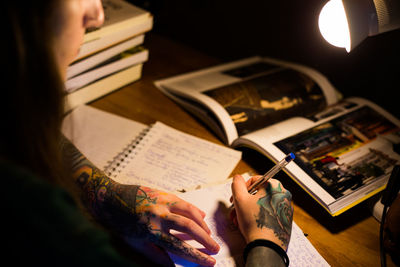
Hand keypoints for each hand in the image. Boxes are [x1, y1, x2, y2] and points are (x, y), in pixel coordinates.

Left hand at [61, 138, 219, 264]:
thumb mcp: (135, 243)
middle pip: (188, 227)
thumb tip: (171, 266)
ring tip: (209, 234)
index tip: (210, 262)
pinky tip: (201, 216)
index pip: (179, 246)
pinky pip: (183, 202)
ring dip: (202, 223)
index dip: (196, 255)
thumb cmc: (121, 223)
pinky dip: (194, 210)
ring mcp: (162, 202)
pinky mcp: (163, 193)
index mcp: (151, 231)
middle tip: (215, 248)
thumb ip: (155, 254)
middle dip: (205, 238)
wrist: (110, 198)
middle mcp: (158, 216)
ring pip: (189, 211)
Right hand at [230, 174, 292, 249]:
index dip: (242, 188)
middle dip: (243, 202)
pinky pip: (268, 213)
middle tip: (235, 209)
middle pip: (258, 194)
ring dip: (247, 210)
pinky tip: (248, 224)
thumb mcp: (240, 199)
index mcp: (275, 187)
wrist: (266, 246)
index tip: (236, 197)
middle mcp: (283, 195)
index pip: (255, 180)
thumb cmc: (255, 222)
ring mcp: (285, 208)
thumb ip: (237, 184)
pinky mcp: (285, 220)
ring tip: (239, 219)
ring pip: (261, 204)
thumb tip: (238, 178)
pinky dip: (258, 216)